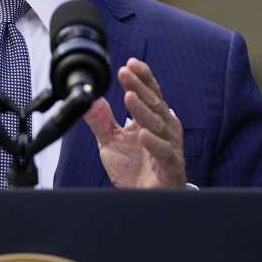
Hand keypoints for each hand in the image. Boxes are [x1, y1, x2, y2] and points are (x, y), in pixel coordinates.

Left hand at [82, 58, 186, 187]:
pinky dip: (155, 143)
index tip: (129, 63)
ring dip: (143, 110)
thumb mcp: (111, 142)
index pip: (150, 93)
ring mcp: (169, 147)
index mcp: (152, 119)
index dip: (142, 78)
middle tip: (125, 72)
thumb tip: (90, 99)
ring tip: (129, 97)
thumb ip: (101, 121)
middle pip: (154, 104)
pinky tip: (143, 134)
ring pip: (159, 125)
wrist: (143, 198)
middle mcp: (164, 129)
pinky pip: (165, 153)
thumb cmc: (134, 168)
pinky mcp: (171, 167)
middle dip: (139, 87)